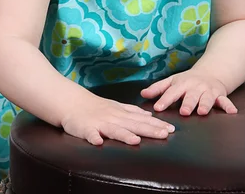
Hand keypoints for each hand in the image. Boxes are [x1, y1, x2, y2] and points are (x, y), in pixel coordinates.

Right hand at [61, 91, 175, 145]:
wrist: (73, 102)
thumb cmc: (96, 107)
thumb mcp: (117, 107)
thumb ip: (132, 112)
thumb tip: (150, 116)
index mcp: (121, 114)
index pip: (142, 120)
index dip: (157, 125)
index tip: (172, 130)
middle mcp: (113, 118)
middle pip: (133, 125)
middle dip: (149, 130)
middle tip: (165, 134)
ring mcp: (99, 123)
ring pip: (114, 130)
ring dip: (124, 135)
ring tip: (136, 141)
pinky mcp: (85, 129)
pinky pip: (89, 134)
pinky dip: (94, 137)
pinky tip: (98, 142)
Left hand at [140, 69, 237, 115]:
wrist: (210, 73)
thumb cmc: (187, 80)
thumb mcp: (172, 81)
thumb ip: (158, 89)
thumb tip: (142, 94)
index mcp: (182, 84)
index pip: (171, 92)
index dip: (164, 100)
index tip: (158, 108)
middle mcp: (195, 87)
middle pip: (190, 96)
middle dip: (187, 103)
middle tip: (183, 112)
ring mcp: (208, 91)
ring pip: (206, 98)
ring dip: (205, 104)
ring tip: (202, 111)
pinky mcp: (219, 95)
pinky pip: (225, 100)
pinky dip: (228, 106)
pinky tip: (232, 112)